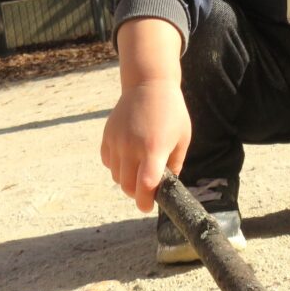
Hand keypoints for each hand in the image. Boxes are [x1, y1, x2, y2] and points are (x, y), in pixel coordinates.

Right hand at [101, 79, 190, 212]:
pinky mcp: (107, 135)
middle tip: (147, 190)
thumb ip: (175, 164)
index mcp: (154, 147)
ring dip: (127, 179)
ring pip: (116, 176)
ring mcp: (116, 140)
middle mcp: (131, 145)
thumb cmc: (171, 111)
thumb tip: (167, 186)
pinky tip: (129, 156)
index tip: (149, 207)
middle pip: (127, 186)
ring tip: (140, 168)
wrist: (148, 84)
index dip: (146, 201)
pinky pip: (108, 162)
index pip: (145, 185)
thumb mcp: (182, 137)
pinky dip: (117, 166)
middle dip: (137, 194)